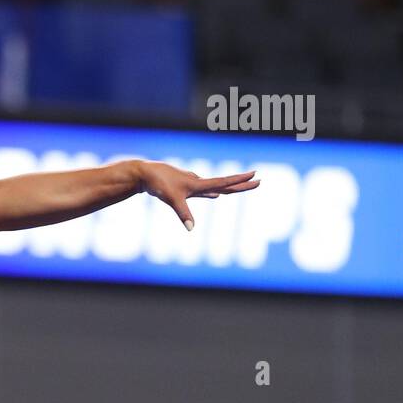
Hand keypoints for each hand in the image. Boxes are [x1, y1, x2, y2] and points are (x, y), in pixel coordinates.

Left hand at [136, 161, 259, 230]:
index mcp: (198, 183)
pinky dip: (212, 192)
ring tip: (242, 186)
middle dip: (241, 184)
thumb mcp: (171, 199)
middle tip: (258, 181)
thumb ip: (183, 213)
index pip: (224, 182)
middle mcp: (197, 181)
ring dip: (229, 187)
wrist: (144, 173)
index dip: (240, 181)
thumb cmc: (158, 184)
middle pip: (224, 184)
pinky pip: (203, 190)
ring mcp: (191, 183)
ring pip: (214, 186)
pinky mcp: (183, 187)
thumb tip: (191, 228)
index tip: (255, 175)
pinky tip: (214, 195)